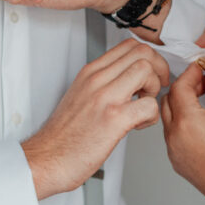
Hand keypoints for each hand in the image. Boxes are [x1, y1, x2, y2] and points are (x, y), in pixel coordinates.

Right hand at [23, 39, 168, 198]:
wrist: (47, 159)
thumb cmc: (63, 135)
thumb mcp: (79, 96)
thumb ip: (101, 83)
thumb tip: (125, 80)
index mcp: (90, 73)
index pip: (128, 45)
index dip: (149, 57)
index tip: (150, 74)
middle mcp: (97, 80)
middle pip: (142, 52)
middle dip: (158, 69)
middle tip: (154, 88)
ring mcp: (105, 98)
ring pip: (146, 70)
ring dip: (155, 89)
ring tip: (144, 105)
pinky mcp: (113, 120)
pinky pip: (149, 105)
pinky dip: (152, 115)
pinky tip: (139, 125)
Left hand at [162, 59, 204, 204]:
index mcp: (187, 120)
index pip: (180, 85)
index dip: (192, 72)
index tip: (204, 67)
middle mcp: (173, 135)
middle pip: (168, 98)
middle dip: (184, 86)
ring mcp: (172, 149)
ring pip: (167, 115)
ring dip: (181, 104)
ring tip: (204, 102)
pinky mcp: (175, 160)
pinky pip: (171, 133)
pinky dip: (181, 122)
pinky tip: (201, 123)